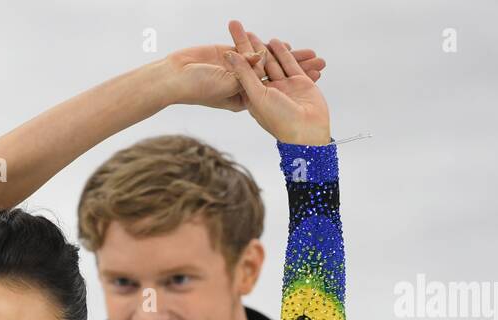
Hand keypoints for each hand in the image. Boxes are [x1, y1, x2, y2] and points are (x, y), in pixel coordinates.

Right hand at [166, 20, 325, 112]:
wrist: (176, 77)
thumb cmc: (198, 88)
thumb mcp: (226, 83)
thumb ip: (245, 72)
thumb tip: (262, 59)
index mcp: (248, 99)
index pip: (278, 89)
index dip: (298, 82)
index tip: (316, 76)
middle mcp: (246, 87)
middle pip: (278, 76)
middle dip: (300, 69)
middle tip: (322, 61)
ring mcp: (239, 72)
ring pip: (267, 62)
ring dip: (287, 55)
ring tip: (310, 50)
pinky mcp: (232, 58)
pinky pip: (252, 51)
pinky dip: (265, 46)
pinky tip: (283, 42)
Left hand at [223, 36, 330, 144]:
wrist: (306, 132)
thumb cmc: (278, 119)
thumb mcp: (256, 95)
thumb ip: (244, 74)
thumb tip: (229, 55)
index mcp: (252, 98)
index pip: (244, 71)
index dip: (239, 55)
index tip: (234, 41)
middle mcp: (267, 92)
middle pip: (259, 65)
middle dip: (253, 49)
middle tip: (247, 30)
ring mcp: (283, 88)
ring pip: (275, 64)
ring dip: (270, 50)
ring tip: (265, 35)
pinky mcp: (300, 84)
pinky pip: (291, 66)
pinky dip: (286, 54)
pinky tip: (280, 43)